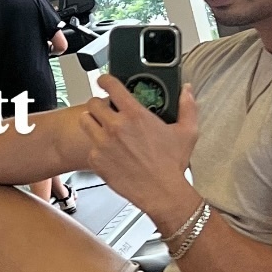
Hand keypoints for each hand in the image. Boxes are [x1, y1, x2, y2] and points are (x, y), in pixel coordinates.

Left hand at [82, 76, 198, 230]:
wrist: (161, 192)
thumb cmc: (171, 165)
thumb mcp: (187, 132)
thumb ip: (187, 107)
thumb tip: (187, 91)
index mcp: (135, 115)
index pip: (111, 86)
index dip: (105, 79)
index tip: (104, 80)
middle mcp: (115, 127)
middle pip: (93, 103)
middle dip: (99, 104)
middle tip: (105, 110)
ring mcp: (103, 144)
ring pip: (84, 121)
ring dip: (92, 121)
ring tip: (101, 127)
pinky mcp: (97, 160)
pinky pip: (89, 147)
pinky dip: (96, 147)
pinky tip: (108, 151)